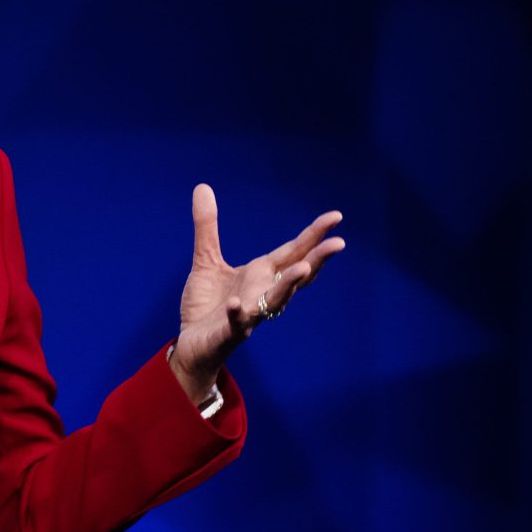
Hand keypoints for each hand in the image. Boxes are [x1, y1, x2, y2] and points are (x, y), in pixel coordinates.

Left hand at [169, 184, 344, 402]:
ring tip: (303, 268)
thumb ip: (207, 227)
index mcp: (260, 274)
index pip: (292, 251)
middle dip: (317, 258)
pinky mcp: (228, 332)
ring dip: (288, 285)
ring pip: (275, 300)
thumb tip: (202, 187)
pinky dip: (237, 314)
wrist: (192, 344)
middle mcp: (261, 293)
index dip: (314, 235)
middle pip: (295, 274)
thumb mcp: (206, 260)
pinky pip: (236, 323)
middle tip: (339, 243)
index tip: (336, 217)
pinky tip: (235, 304)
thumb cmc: (206, 305)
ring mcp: (249, 314)